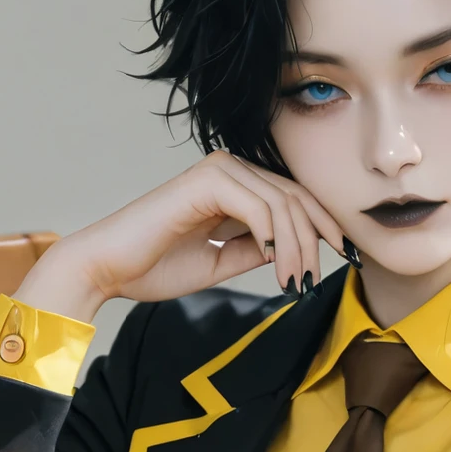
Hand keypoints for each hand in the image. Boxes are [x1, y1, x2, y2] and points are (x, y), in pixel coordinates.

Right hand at [15, 153, 346, 322]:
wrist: (108, 269)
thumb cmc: (155, 266)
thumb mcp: (222, 262)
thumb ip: (258, 250)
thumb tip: (296, 250)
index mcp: (233, 185)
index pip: (294, 198)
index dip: (323, 227)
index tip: (342, 259)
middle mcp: (229, 169)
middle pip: (295, 197)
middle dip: (316, 240)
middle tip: (317, 278)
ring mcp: (217, 171)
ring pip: (282, 204)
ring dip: (297, 247)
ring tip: (295, 282)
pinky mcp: (206, 182)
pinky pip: (259, 207)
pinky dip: (275, 238)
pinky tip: (276, 265)